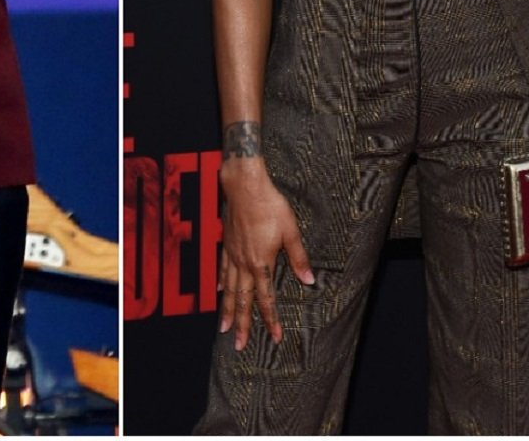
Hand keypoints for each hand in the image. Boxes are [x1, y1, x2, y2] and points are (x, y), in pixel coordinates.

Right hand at [219, 158, 313, 349]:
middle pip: (242, 299)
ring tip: (223, 327)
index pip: (266, 297)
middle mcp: (244, 262)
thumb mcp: (290, 231)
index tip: (274, 336)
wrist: (244, 185)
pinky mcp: (226, 243)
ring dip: (227, 309)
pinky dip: (220, 282)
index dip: (270, 318)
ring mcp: (232, 253)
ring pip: (229, 288)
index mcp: (262, 262)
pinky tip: (219, 291)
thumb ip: (298, 257)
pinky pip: (222, 268)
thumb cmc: (269, 205)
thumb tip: (309, 279)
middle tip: (238, 343)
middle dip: (241, 323)